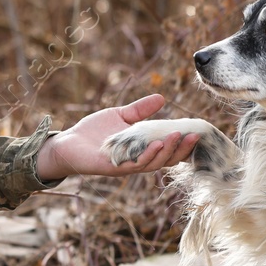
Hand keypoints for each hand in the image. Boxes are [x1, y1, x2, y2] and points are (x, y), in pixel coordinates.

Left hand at [35, 94, 197, 180]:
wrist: (68, 143)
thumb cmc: (94, 132)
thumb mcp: (121, 116)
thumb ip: (140, 110)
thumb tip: (162, 98)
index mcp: (142, 150)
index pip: (168, 150)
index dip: (183, 144)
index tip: (197, 131)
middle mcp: (138, 160)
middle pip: (166, 159)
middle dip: (181, 149)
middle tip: (194, 135)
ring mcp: (127, 166)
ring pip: (154, 162)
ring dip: (167, 150)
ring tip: (178, 136)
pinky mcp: (114, 167)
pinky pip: (135, 165)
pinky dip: (148, 155)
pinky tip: (157, 144)